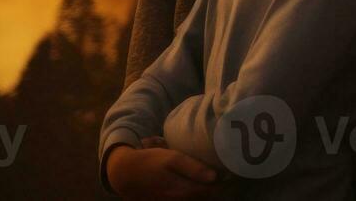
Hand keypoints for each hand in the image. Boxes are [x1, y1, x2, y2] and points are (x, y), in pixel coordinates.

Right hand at [105, 143, 224, 198]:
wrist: (125, 173)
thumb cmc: (151, 162)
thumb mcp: (172, 158)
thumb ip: (194, 168)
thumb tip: (215, 177)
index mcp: (183, 191)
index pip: (213, 191)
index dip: (224, 182)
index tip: (230, 171)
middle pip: (206, 197)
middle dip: (217, 187)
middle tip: (225, 174)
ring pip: (197, 199)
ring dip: (205, 190)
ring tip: (213, 177)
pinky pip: (187, 199)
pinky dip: (194, 193)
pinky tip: (196, 182)